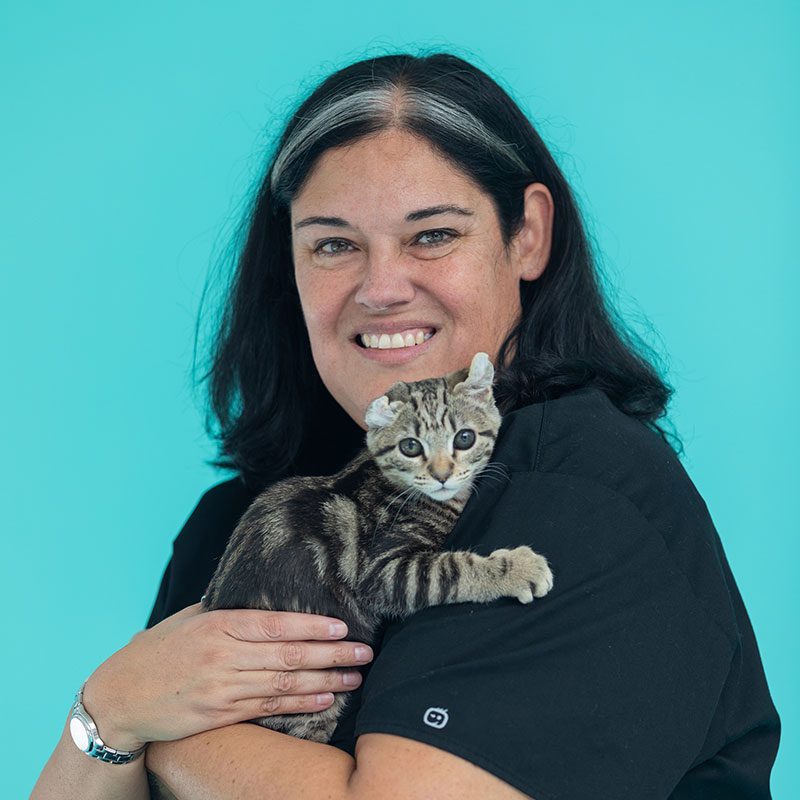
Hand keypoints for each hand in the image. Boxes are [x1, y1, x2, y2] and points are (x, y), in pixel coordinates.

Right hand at [82, 602, 372, 751]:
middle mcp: (223, 657)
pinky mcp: (220, 714)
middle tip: (364, 652)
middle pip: (288, 656)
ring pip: (284, 684)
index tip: (342, 626)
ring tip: (356, 676)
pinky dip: (300, 703)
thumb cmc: (159, 649)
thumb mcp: (189, 618)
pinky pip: (269, 708)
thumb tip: (267, 593)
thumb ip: (228, 609)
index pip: (274, 624)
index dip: (312, 626)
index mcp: (217, 626)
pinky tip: (326, 698)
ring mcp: (222, 689)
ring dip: (326, 681)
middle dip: (332, 654)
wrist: (119, 696)